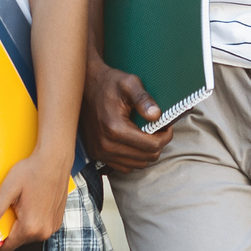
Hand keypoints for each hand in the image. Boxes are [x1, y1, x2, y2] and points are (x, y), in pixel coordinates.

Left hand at [0, 151, 73, 250]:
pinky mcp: (58, 219)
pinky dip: (35, 219)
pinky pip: (40, 226)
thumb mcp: (9, 189)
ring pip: (30, 234)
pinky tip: (33, 202)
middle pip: (19, 241)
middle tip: (11, 207)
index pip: (8, 247)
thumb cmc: (32, 171)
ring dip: (24, 223)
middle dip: (12, 228)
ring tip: (23, 203)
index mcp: (30, 227)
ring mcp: (53, 226)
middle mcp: (44, 231)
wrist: (55, 159)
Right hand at [80, 54, 172, 172]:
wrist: (84, 87)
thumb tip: (157, 116)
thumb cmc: (108, 83)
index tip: (167, 126)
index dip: (165, 136)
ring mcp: (100, 152)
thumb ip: (144, 99)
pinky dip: (133, 158)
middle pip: (146, 157)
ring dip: (146, 152)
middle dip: (157, 144)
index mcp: (115, 129)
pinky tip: (134, 142)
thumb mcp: (129, 83)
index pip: (151, 146)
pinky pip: (124, 167)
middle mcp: (106, 145)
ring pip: (137, 165)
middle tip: (159, 129)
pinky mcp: (96, 154)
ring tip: (146, 135)